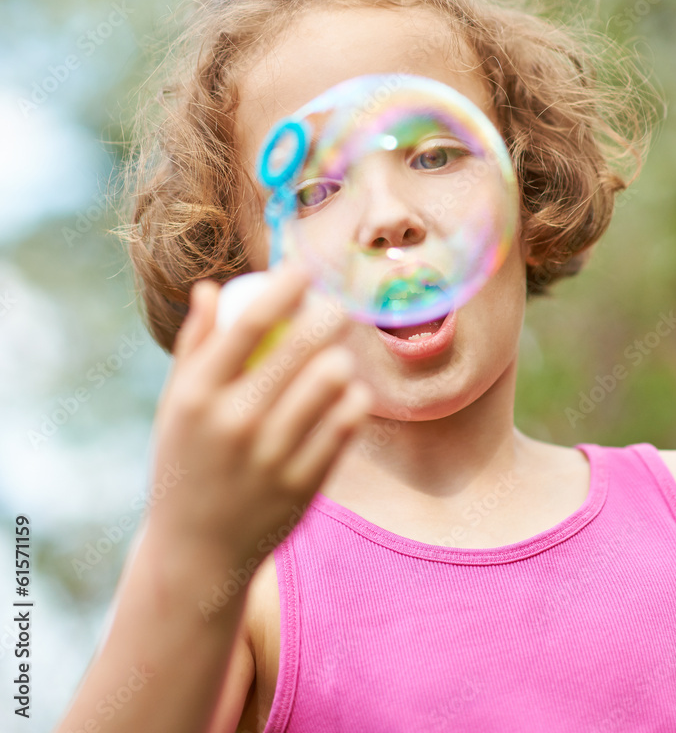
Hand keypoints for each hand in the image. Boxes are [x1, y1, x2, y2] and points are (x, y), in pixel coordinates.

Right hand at [145, 259, 371, 579]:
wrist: (196, 554)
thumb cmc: (185, 463)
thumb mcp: (175, 407)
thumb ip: (194, 345)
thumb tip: (212, 288)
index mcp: (197, 395)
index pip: (250, 322)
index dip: (285, 285)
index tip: (304, 267)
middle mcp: (235, 423)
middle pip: (303, 345)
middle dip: (329, 314)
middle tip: (335, 308)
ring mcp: (272, 456)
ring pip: (334, 381)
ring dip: (342, 360)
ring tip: (337, 359)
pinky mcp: (304, 485)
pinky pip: (348, 423)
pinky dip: (353, 401)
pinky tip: (347, 396)